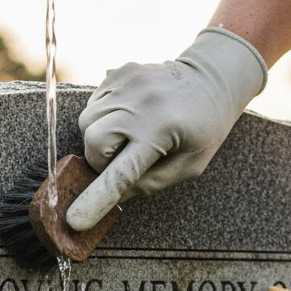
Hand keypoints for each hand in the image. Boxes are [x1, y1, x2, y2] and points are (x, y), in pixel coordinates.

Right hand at [66, 28, 266, 230]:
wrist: (214, 78)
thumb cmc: (204, 129)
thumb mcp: (189, 167)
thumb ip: (150, 184)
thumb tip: (113, 194)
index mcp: (162, 130)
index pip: (121, 170)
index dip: (98, 197)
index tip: (76, 219)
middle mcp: (141, 102)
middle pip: (93, 142)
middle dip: (100, 160)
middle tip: (123, 159)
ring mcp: (128, 82)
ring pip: (87, 121)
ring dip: (99, 138)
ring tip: (126, 136)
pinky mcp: (119, 71)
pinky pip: (93, 103)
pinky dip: (102, 117)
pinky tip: (126, 116)